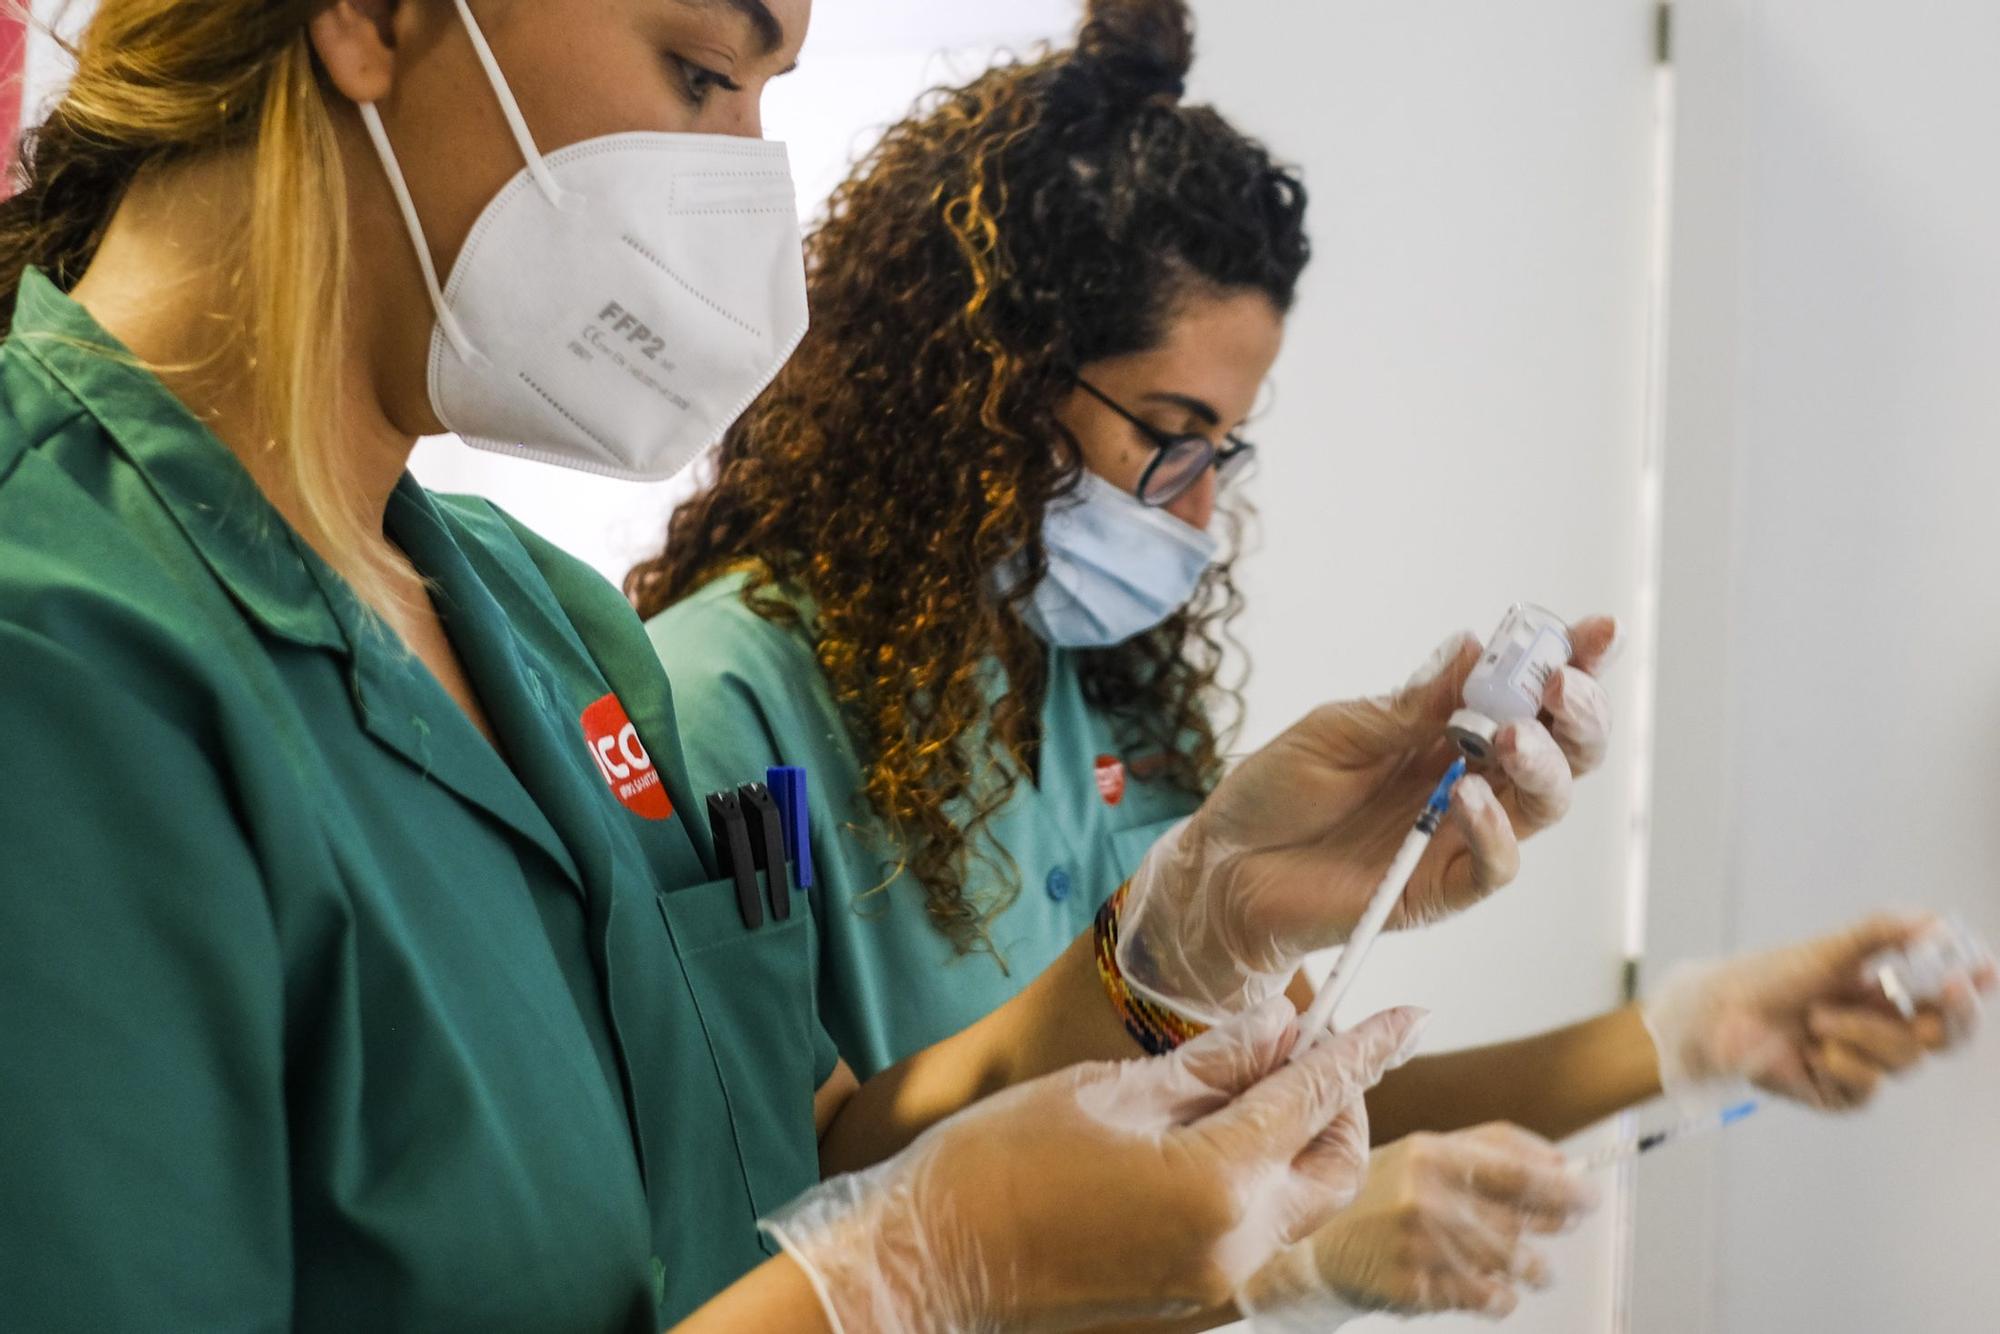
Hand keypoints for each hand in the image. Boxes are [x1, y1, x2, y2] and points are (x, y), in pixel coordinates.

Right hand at [763, 1000, 1427, 1331]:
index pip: (1316, 1098)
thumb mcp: (1109, 1091)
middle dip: (1341, 1104)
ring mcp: (1218, 1284)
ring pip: (1301, 1203)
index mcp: (1218, 1182)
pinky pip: (1257, 1230)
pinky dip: (1258, 1179)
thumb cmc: (1001, 1163)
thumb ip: (1209, 1064)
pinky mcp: (1193, 1298)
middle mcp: (1237, 1245)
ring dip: (1299, 1143)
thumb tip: (1279, 1027)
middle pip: (1335, 1167)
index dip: (1365, 1049)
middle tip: (1309, 1047)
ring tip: (1253, 1084)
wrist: (930, 1261)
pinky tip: (1212, 1136)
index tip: (1404, 1014)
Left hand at [1121, 618, 1619, 1021]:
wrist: (1224, 864)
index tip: (1597, 630)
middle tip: (1562, 683)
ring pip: (1544, 804)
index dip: (1573, 663)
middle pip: (1562, 751)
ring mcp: (1461, 836)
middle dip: (1577, 712)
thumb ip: (1408, 704)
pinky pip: (1493, 866)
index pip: (1529, 696)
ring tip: (1509, 736)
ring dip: (1542, 764)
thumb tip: (1473, 647)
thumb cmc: (1276, 792)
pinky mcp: (1439, 888)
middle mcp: (1472, 780)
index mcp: (1450, 731)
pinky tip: (1472, 796)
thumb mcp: (1337, 729)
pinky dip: (1494, 831)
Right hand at [1237, 1123, 1598, 1328]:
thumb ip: (1492, 1148)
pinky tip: (1481, 1285)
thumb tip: (1563, 1162)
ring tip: (1515, 1263)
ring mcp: (1422, 1247)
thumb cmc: (1380, 1198)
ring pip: (1515, 1265)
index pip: (1521, 1173)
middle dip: (1552, 1231)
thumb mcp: (1424, 1153)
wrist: (1313, 1249)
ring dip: (1528, 1268)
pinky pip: (1490, 1299)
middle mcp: (1428, 1197)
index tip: (1590, 1197)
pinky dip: (1499, 1296)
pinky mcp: (1418, 1288)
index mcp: (1432, 1153)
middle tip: (1558, 1230)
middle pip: (1524, 1223)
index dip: (1567, 1189)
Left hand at [1643, 914, 1996, 1110]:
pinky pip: (1868, 1085)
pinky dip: (1842, 1061)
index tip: (1984, 971)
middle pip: (1948, 1035)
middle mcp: (1884, 1030)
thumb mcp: (1830, 949)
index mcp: (1888, 995)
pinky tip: (1814, 1050)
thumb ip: (1881, 932)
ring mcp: (1867, 1064)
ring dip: (1865, 1032)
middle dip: (1953, 1016)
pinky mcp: (1843, 1093)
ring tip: (1819, 1017)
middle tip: (1950, 990)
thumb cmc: (1772, 977)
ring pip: (1906, 1058)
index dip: (1972, 988)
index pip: (1948, 997)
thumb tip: (1935, 922)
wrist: (1721, 1013)